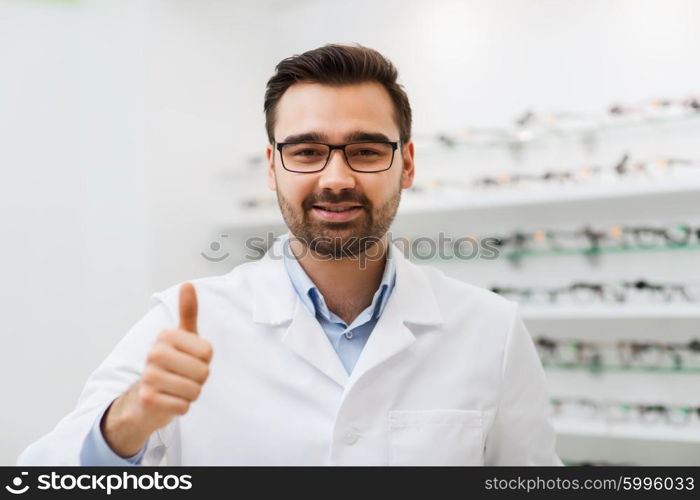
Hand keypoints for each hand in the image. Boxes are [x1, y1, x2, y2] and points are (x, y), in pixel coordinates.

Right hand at [102, 282, 212, 456]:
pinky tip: (169, 400)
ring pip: (195, 390)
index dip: (204, 361)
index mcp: (165, 336)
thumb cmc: (170, 365)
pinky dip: (182, 407)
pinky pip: (184, 406)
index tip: (189, 359)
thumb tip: (188, 284)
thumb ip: (187, 312)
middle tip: (183, 376)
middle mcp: (154, 353)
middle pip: (203, 372)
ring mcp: (149, 377)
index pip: (207, 352)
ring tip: (176, 388)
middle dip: (198, 379)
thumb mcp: (181, 337)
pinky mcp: (148, 399)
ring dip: (190, 394)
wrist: (144, 398)